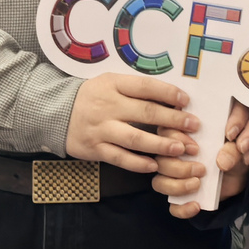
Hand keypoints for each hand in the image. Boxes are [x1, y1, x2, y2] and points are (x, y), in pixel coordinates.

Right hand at [63, 74, 200, 173]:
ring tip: (180, 149)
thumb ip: (135, 89)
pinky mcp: (95, 148)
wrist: (55, 112)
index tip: (186, 100)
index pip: (145, 87)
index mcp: (113, 85)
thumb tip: (171, 97)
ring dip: (160, 145)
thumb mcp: (110, 83)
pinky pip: (120, 158)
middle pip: (145, 113)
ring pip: (135, 139)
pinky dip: (138, 163)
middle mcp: (107, 106)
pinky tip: (154, 165)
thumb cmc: (92, 97)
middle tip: (193, 126)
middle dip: (173, 120)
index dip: (168, 93)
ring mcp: (101, 129)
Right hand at [152, 106, 248, 217]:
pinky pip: (172, 207)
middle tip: (201, 169)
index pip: (165, 134)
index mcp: (181, 138)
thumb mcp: (236, 149)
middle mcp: (171, 157)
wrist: (238, 177)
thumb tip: (222, 162)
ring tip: (198, 184)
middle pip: (160, 162)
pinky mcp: (180, 198)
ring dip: (177, 186)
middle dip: (179, 167)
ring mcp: (173, 179)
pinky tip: (197, 205)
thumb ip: (231, 150)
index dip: (176, 141)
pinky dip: (182, 208)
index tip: (195, 148)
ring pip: (160, 183)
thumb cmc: (231, 155)